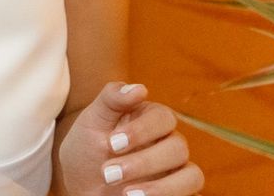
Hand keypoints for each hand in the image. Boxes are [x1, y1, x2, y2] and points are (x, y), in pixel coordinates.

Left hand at [57, 82, 202, 195]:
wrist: (82, 183)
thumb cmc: (88, 147)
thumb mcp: (93, 120)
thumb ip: (112, 99)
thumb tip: (140, 88)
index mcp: (152, 118)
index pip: (163, 117)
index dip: (141, 130)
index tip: (111, 143)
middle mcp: (170, 143)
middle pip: (178, 148)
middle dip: (143, 162)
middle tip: (107, 174)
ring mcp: (175, 172)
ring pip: (192, 176)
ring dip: (162, 187)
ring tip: (127, 194)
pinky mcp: (175, 194)